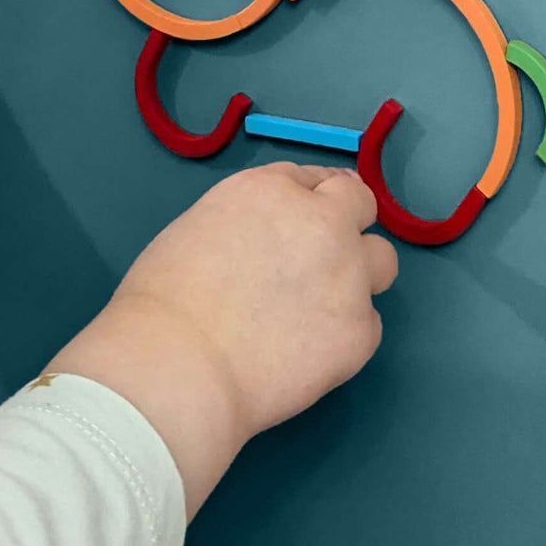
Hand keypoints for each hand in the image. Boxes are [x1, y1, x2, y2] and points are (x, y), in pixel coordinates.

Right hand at [43, 163, 396, 513]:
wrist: (177, 367)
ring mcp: (347, 275)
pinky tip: (309, 354)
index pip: (312, 178)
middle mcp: (321, 221)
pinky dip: (345, 335)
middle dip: (345, 225)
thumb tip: (265, 243)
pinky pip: (368, 325)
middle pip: (360, 204)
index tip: (310, 217)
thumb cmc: (164, 303)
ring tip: (322, 308)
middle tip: (321, 258)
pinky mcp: (360, 332)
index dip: (311, 200)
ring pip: (381, 261)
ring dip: (359, 275)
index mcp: (271, 189)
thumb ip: (248, 223)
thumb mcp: (200, 228)